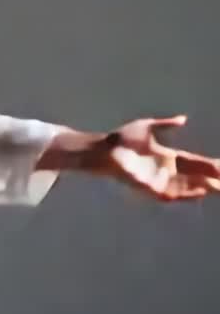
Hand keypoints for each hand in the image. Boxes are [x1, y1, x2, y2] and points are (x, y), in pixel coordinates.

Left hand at [97, 115, 219, 201]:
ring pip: (188, 187)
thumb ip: (166, 124)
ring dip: (205, 187)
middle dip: (214, 179)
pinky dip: (187, 193)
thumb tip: (184, 119)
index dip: (212, 165)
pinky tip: (201, 191)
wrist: (103, 150)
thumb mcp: (147, 127)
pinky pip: (173, 194)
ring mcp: (159, 180)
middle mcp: (167, 170)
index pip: (196, 162)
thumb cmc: (121, 139)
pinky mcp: (150, 187)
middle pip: (196, 176)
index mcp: (169, 156)